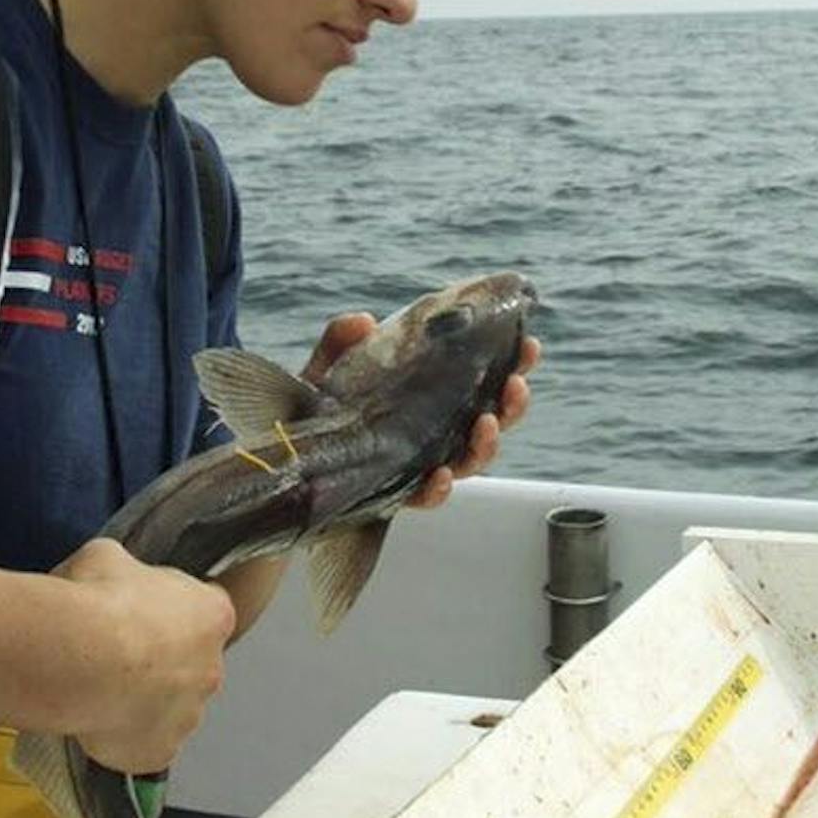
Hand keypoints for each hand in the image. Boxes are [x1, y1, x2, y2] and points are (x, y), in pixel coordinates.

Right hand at [53, 537, 235, 773]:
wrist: (74, 659)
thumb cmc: (96, 604)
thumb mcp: (107, 558)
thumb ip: (126, 572)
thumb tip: (111, 574)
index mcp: (211, 615)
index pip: (207, 612)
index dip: (174, 614)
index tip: (146, 616)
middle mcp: (210, 668)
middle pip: (192, 665)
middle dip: (162, 661)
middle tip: (120, 654)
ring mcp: (187, 715)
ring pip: (171, 708)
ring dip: (145, 699)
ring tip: (102, 687)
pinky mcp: (158, 751)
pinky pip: (145, 744)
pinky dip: (125, 735)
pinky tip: (98, 716)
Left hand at [301, 313, 539, 511]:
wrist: (288, 464)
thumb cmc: (316, 412)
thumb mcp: (326, 369)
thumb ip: (339, 342)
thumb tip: (363, 321)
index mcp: (431, 395)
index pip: (483, 378)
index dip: (512, 364)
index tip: (529, 343)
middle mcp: (436, 431)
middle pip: (491, 419)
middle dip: (513, 404)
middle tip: (518, 383)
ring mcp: (421, 464)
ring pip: (470, 459)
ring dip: (487, 444)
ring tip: (487, 423)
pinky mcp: (396, 493)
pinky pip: (424, 496)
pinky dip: (437, 488)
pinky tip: (440, 476)